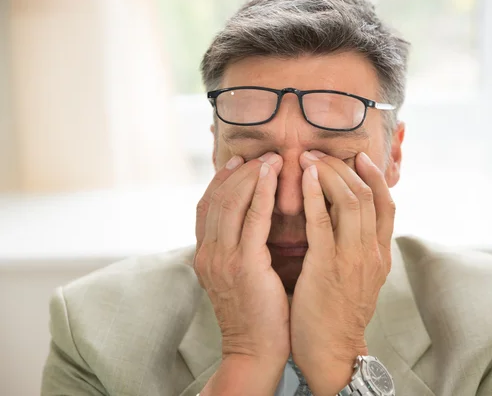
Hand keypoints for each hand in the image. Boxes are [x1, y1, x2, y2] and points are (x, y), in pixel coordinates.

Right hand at [194, 152, 289, 373]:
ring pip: (231, 203)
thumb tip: (255, 223)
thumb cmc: (256, 315)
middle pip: (216, 200)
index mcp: (205, 257)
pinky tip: (272, 176)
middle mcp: (208, 254)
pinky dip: (261, 192)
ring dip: (250, 176)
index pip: (205, 208)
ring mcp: (222, 259)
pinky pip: (253, 218)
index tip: (236, 162)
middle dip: (237, 173)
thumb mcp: (239, 278)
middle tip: (257, 155)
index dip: (219, 182)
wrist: (255, 351)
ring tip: (269, 159)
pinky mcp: (244, 265)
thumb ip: (240, 250)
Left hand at [291, 150, 394, 394]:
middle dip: (345, 168)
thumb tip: (346, 221)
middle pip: (368, 195)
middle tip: (323, 151)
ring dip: (330, 173)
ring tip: (310, 158)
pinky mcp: (328, 265)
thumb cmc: (339, 314)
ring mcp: (353, 258)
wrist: (333, 351)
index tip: (359, 157)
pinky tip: (307, 179)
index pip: (387, 204)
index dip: (375, 176)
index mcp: (381, 254)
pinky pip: (323, 221)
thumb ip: (358, 249)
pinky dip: (317, 195)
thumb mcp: (360, 278)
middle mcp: (372, 252)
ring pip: (351, 201)